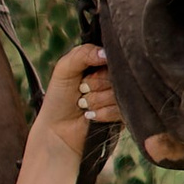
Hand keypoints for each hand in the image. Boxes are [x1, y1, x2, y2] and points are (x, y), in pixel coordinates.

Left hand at [36, 42, 122, 158]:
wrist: (58, 130)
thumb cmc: (60, 97)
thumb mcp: (64, 69)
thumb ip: (83, 53)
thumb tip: (106, 53)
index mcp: (104, 63)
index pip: (114, 56)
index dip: (99, 68)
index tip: (84, 77)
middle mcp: (116, 78)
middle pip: (119, 74)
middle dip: (95, 84)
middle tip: (81, 91)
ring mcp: (122, 96)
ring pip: (120, 92)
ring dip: (97, 100)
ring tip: (84, 105)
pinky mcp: (126, 114)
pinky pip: (122, 109)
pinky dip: (103, 112)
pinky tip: (90, 115)